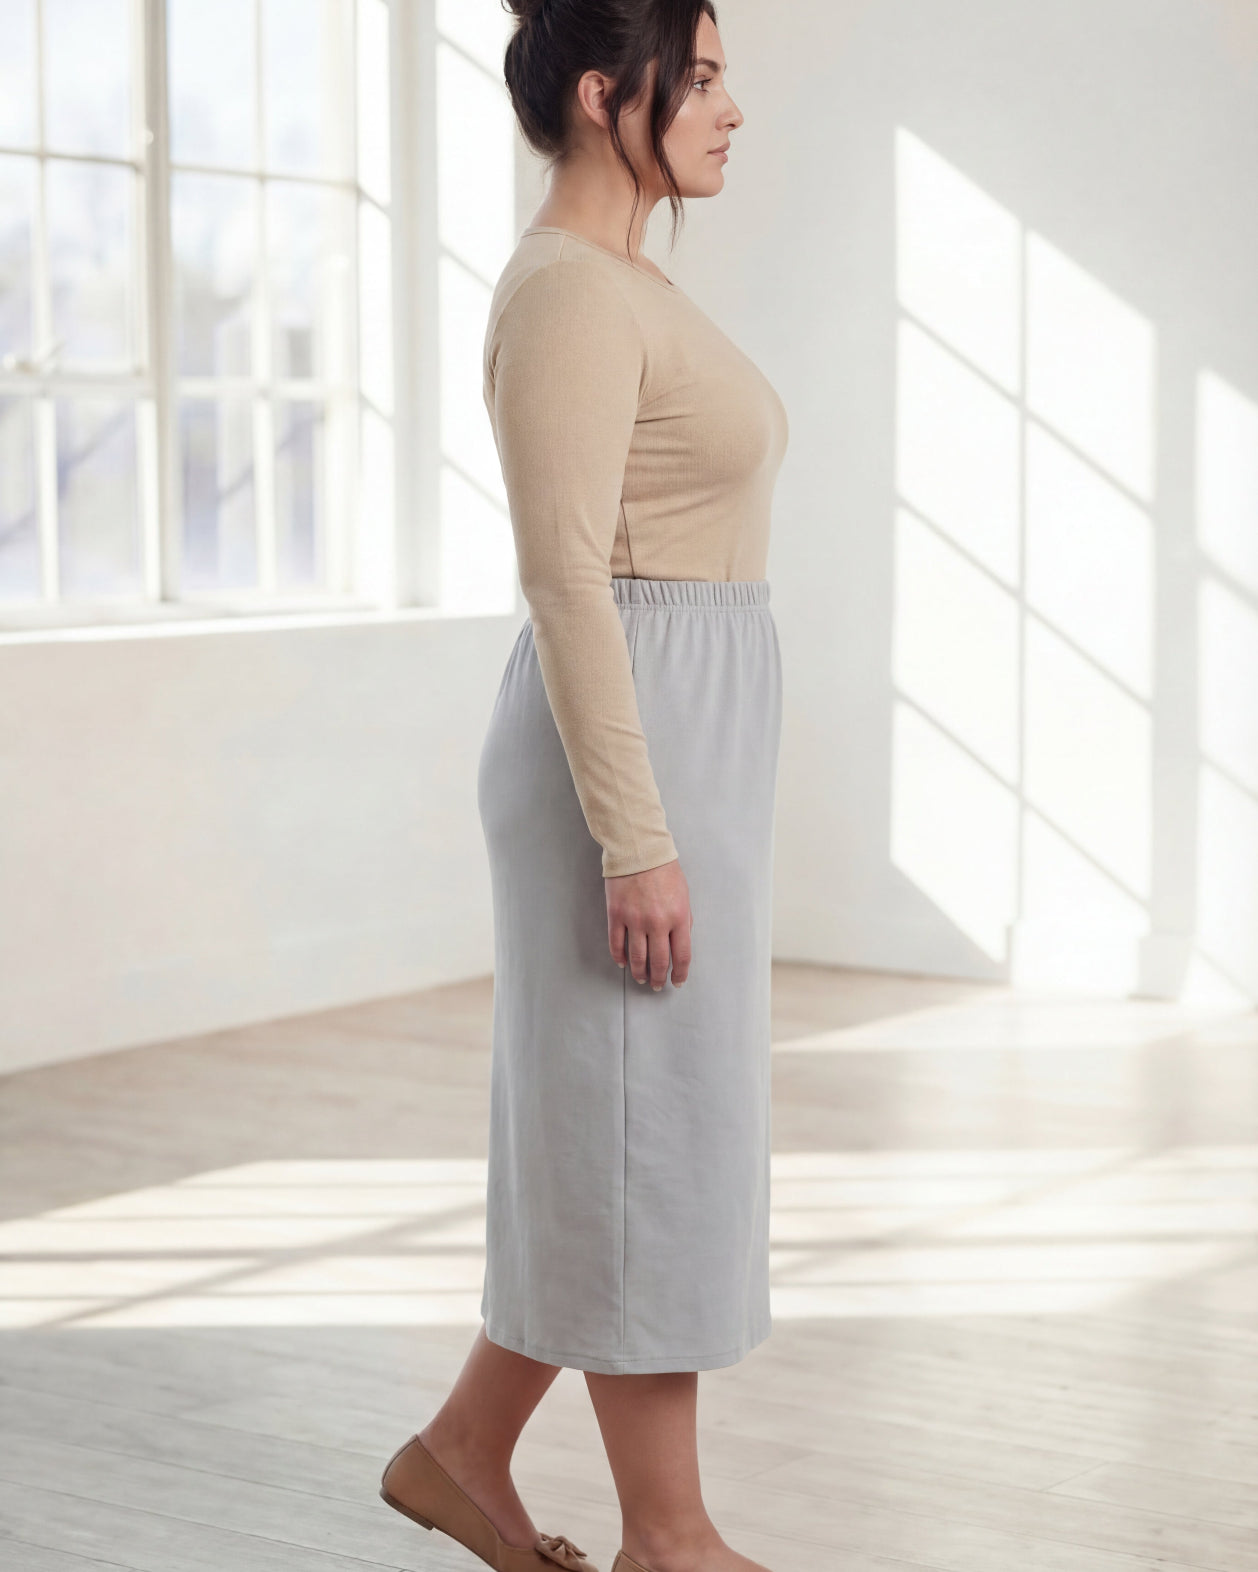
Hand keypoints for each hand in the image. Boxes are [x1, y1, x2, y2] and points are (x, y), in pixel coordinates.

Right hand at [605, 857, 691, 988]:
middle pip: (659, 961)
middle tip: (656, 985)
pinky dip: (619, 957)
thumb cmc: (664, 870)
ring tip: (641, 978)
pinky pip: (617, 944)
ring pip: (637, 957)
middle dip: (658, 978)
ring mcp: (635, 920)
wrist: (639, 850)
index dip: (680, 973)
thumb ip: (683, 920)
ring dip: (639, 972)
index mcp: (678, 917)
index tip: (677, 981)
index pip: (682, 956)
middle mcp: (657, 922)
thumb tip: (678, 943)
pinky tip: (623, 963)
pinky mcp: (616, 915)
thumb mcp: (684, 895)